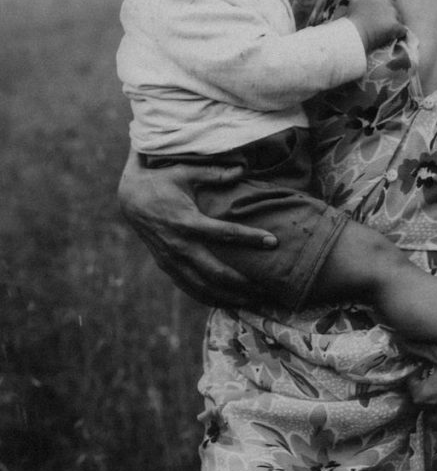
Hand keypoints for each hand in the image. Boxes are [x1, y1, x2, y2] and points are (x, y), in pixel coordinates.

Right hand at [118, 150, 276, 307]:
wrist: (130, 198)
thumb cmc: (163, 181)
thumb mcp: (186, 172)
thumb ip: (214, 173)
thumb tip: (242, 167)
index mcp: (186, 221)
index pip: (224, 234)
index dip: (250, 238)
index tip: (273, 242)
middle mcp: (179, 245)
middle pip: (215, 272)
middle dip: (243, 283)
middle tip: (268, 288)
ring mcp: (172, 260)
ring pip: (203, 288)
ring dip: (230, 297)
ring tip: (255, 301)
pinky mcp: (167, 267)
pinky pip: (190, 289)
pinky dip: (211, 299)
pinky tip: (230, 303)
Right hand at [347, 0, 405, 51]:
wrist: (355, 32)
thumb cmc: (354, 16)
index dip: (389, 0)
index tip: (384, 7)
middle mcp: (388, 2)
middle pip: (394, 7)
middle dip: (390, 13)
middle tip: (381, 21)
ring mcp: (393, 14)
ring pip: (398, 18)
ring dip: (393, 23)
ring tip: (384, 30)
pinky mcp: (396, 26)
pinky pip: (402, 30)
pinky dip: (398, 33)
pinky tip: (392, 36)